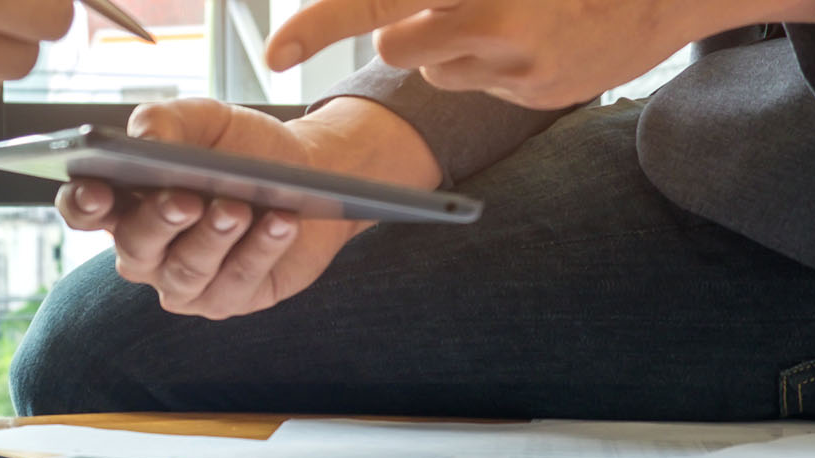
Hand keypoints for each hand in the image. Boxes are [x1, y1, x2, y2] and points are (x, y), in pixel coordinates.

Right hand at [56, 99, 379, 319]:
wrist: (304, 170)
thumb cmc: (239, 148)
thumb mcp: (203, 119)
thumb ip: (166, 120)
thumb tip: (145, 139)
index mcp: (124, 203)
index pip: (83, 211)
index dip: (82, 204)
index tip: (98, 189)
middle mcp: (146, 250)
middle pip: (135, 246)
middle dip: (159, 222)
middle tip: (185, 199)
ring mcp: (184, 281)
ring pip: (186, 272)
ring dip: (214, 238)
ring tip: (239, 207)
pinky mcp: (228, 299)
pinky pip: (238, 282)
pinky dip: (260, 249)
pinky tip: (279, 221)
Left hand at [265, 0, 814, 108]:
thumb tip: (388, 25)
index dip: (323, 22)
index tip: (278, 50)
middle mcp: (490, 11)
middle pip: (397, 40)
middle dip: (360, 33)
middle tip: (303, 43)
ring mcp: (516, 57)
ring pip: (435, 68)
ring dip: (446, 50)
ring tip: (501, 21)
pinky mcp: (536, 90)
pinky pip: (478, 84)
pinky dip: (487, 67)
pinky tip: (531, 44)